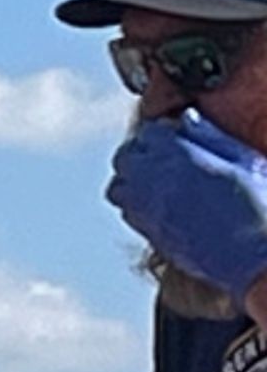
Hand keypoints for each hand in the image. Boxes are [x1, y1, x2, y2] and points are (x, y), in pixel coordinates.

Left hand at [108, 109, 266, 303]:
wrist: (252, 253)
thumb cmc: (257, 202)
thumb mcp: (243, 159)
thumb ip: (209, 136)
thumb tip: (186, 119)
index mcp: (177, 153)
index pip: (149, 133)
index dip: (163, 134)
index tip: (175, 138)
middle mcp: (154, 178)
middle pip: (125, 158)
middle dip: (140, 154)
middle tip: (163, 158)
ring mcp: (147, 207)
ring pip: (118, 186)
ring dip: (131, 180)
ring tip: (156, 182)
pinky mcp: (148, 231)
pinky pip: (127, 211)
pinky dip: (135, 204)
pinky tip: (159, 205)